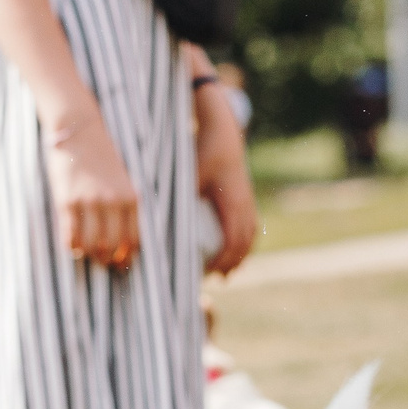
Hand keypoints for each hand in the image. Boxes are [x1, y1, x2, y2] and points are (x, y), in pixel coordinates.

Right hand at [44, 110, 140, 268]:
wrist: (79, 132)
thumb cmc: (101, 158)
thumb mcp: (122, 181)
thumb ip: (124, 206)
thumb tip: (121, 239)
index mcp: (130, 198)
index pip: (132, 239)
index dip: (126, 257)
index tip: (121, 263)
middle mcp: (112, 202)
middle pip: (111, 246)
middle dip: (107, 260)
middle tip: (102, 262)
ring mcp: (89, 202)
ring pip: (91, 244)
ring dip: (89, 255)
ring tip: (86, 255)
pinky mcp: (67, 201)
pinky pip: (70, 235)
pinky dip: (72, 246)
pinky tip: (72, 246)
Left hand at [194, 86, 258, 276]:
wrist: (222, 129)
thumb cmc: (203, 150)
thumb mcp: (187, 175)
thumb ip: (176, 198)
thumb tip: (156, 222)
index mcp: (233, 202)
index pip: (233, 241)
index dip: (223, 260)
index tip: (209, 273)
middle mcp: (245, 203)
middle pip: (245, 243)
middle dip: (233, 263)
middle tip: (217, 279)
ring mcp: (248, 199)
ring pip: (251, 235)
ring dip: (241, 254)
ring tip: (227, 270)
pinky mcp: (246, 195)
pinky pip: (251, 225)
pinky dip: (244, 241)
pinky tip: (234, 249)